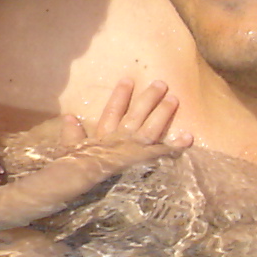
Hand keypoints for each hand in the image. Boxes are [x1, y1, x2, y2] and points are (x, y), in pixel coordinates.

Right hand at [61, 79, 185, 172]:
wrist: (81, 177)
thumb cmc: (75, 168)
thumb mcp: (71, 149)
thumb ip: (72, 134)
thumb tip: (68, 117)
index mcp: (104, 135)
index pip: (113, 111)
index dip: (121, 96)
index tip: (128, 79)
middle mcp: (120, 138)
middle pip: (137, 114)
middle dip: (149, 98)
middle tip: (162, 83)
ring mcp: (133, 148)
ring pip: (151, 127)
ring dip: (163, 112)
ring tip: (175, 98)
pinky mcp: (143, 161)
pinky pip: (163, 152)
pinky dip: (176, 145)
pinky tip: (188, 137)